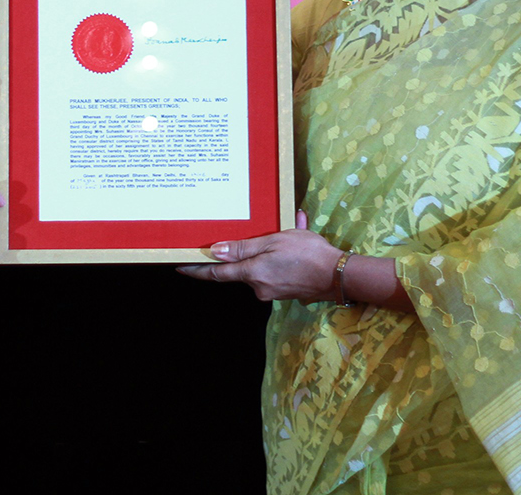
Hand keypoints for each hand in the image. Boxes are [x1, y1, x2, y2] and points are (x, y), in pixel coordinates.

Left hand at [176, 210, 342, 301]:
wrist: (340, 275)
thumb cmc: (307, 254)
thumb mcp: (274, 242)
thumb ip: (244, 248)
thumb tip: (216, 252)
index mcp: (252, 273)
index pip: (217, 273)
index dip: (197, 270)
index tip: (181, 267)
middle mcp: (259, 286)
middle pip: (242, 269)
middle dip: (245, 252)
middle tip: (252, 234)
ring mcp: (273, 291)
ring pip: (262, 266)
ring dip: (269, 249)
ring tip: (286, 229)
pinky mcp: (286, 290)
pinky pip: (278, 269)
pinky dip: (283, 254)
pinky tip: (298, 233)